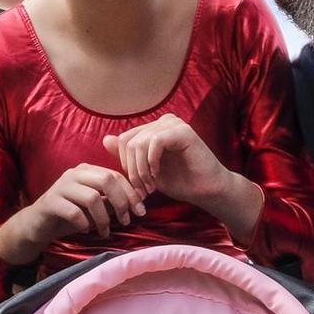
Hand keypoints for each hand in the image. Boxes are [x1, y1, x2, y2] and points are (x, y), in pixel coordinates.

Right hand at [0, 163, 146, 265]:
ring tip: (105, 231)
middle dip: (121, 202)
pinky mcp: (50, 202)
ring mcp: (61, 186)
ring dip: (103, 218)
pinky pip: (74, 212)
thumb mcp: (95, 207)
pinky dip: (84, 223)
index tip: (141, 211)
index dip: (131, 193)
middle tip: (126, 221)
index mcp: (87, 171)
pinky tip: (86, 230)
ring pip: (92, 197)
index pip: (116, 175)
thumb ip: (112, 201)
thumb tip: (137, 203)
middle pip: (106, 180)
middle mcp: (74, 174)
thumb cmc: (69, 215)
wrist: (38, 224)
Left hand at [105, 117, 228, 208]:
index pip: (124, 140)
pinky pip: (155, 142)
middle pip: (129, 141)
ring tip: (150, 186)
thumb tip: (105, 139)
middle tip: (143, 189)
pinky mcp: (183, 131)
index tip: (136, 186)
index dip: (125, 165)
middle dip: (132, 170)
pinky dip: (152, 162)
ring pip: (140, 142)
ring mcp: (173, 124)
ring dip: (141, 169)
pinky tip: (158, 175)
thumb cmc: (181, 182)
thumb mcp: (147, 171)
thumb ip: (129, 156)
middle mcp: (163, 122)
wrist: (207, 191)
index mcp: (154, 129)